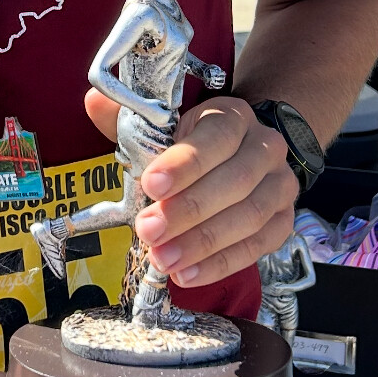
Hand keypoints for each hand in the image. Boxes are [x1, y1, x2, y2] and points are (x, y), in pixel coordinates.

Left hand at [83, 88, 296, 291]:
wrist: (240, 153)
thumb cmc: (190, 143)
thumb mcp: (160, 123)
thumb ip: (127, 116)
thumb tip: (94, 102)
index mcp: (232, 116)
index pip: (215, 137)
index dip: (184, 164)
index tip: (151, 185)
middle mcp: (265, 146)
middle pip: (236, 181)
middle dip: (189, 211)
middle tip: (149, 231)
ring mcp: (280, 184)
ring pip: (250, 216)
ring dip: (204, 243)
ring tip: (164, 259)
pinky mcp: (283, 219)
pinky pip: (258, 245)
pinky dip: (222, 264)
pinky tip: (188, 274)